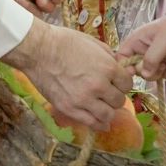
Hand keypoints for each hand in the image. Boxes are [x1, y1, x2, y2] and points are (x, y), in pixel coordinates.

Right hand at [7, 21, 132, 130]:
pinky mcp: (70, 109)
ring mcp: (84, 100)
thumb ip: (109, 57)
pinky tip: (100, 122)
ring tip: (101, 106)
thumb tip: (117, 67)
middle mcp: (99, 86)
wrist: (38, 50)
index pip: (127, 84)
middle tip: (106, 93)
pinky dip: (99, 124)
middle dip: (114, 96)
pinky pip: (92, 123)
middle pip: (119, 101)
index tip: (116, 83)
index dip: (122, 83)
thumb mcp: (93, 43)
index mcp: (108, 67)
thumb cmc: (64, 41)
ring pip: (108, 115)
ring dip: (107, 111)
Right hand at [115, 5, 165, 81]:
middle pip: (136, 70)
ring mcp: (154, 56)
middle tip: (159, 64)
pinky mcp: (165, 61)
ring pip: (149, 74)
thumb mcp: (163, 42)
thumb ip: (151, 59)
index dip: (126, 68)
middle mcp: (142, 50)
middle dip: (148, 71)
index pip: (121, 58)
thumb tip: (143, 75)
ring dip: (159, 72)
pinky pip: (162, 74)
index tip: (136, 72)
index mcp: (136, 41)